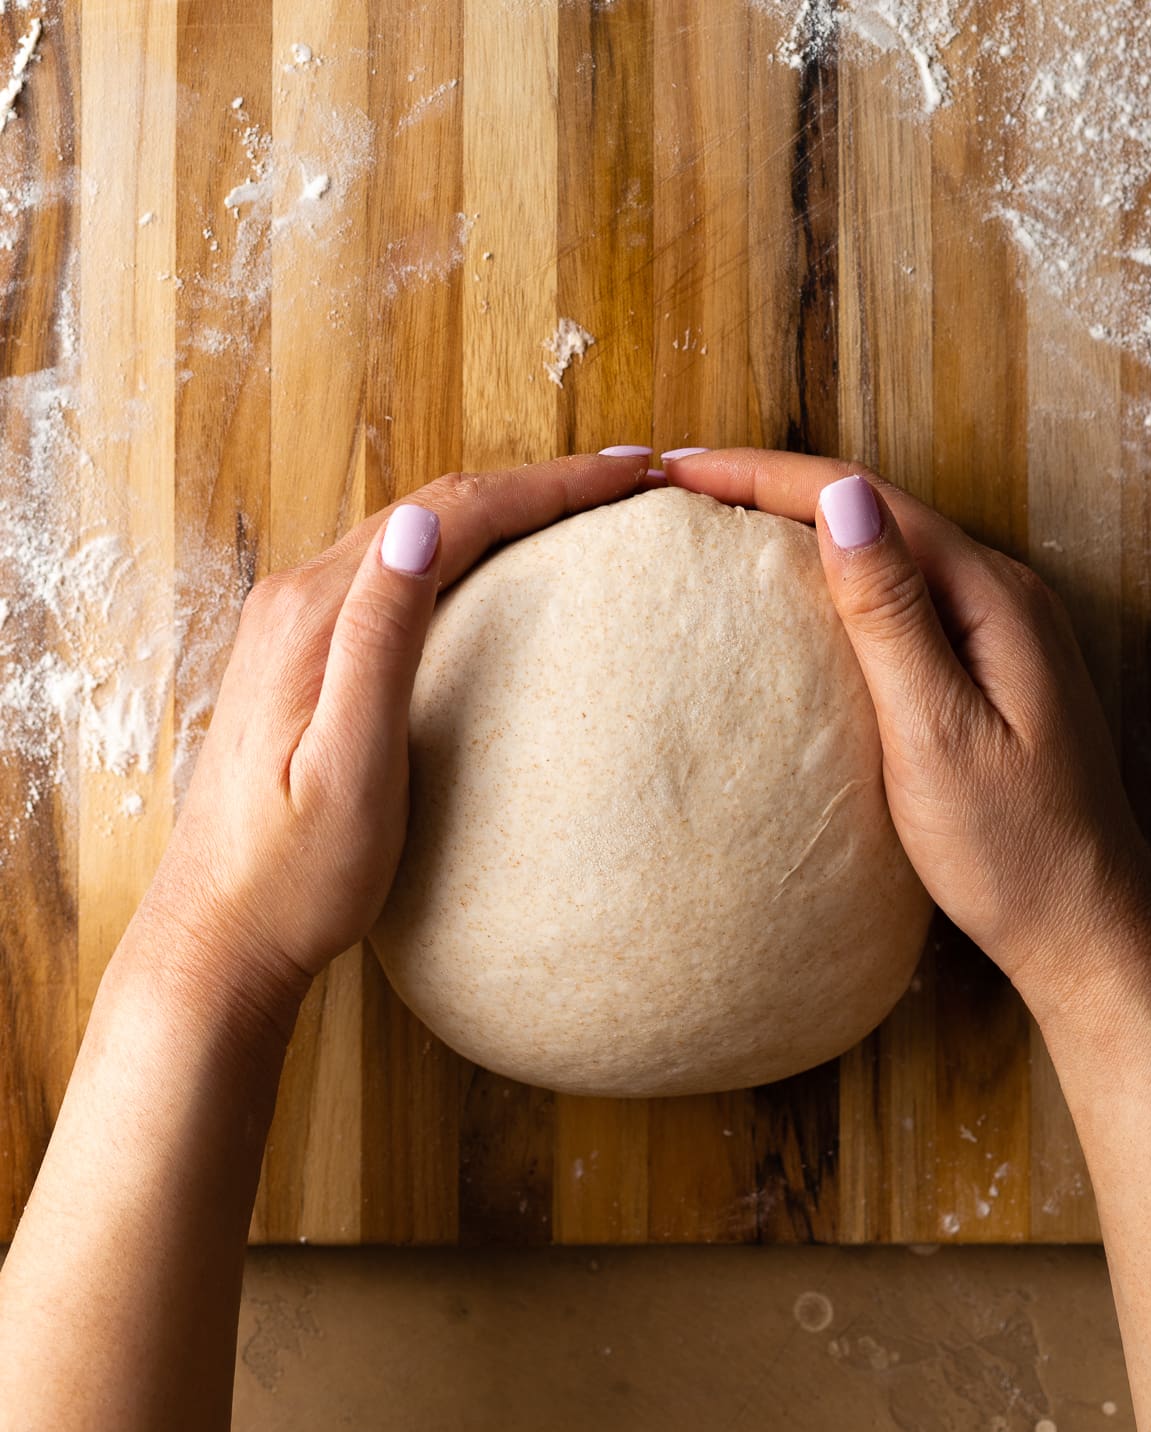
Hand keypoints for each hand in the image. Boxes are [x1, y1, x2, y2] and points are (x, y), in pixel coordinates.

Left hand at [126, 452, 653, 1045]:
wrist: (218, 936)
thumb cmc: (291, 875)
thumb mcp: (347, 766)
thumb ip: (378, 642)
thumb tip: (420, 524)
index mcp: (314, 615)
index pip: (450, 516)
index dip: (548, 487)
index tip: (631, 476)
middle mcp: (297, 601)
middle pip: (436, 509)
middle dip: (537, 486)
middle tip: (628, 481)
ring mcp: (294, 627)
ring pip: (416, 537)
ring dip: (501, 513)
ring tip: (583, 509)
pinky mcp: (301, 659)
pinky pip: (394, 578)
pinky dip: (463, 554)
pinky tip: (500, 572)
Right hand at [662, 448, 1150, 1016]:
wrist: (1082, 930)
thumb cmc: (1015, 850)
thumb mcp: (938, 732)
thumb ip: (891, 616)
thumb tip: (842, 500)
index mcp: (991, 597)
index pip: (864, 500)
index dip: (764, 475)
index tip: (679, 470)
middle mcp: (1000, 595)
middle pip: (873, 510)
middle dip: (772, 486)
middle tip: (680, 486)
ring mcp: (994, 631)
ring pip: (883, 548)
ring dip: (798, 525)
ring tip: (717, 523)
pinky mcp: (980, 668)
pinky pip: (897, 596)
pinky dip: (831, 580)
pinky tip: (790, 597)